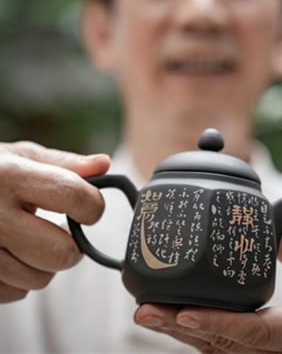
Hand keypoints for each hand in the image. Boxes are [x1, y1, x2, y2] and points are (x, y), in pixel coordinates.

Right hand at [0, 141, 109, 302]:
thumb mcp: (20, 157)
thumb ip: (64, 164)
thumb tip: (105, 164)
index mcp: (8, 176)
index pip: (73, 196)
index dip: (93, 205)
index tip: (89, 208)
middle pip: (61, 252)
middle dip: (72, 245)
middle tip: (63, 231)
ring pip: (40, 278)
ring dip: (45, 262)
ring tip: (29, 239)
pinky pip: (15, 292)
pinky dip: (20, 277)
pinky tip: (9, 254)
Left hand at [135, 229, 281, 352]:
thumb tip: (274, 227)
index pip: (256, 331)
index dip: (219, 322)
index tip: (186, 311)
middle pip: (221, 344)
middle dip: (180, 327)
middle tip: (145, 310)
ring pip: (212, 350)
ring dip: (177, 332)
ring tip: (146, 311)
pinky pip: (215, 348)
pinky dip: (189, 334)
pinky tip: (167, 318)